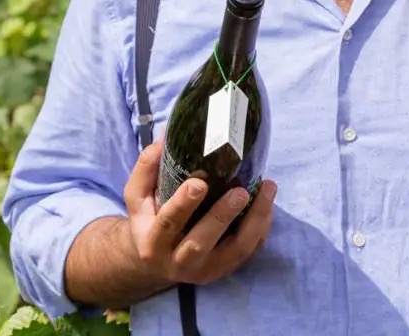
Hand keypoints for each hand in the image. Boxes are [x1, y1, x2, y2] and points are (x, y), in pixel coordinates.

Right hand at [123, 138, 276, 285]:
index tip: (199, 182)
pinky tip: (269, 204)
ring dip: (255, 220)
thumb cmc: (151, 220)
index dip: (183, 204)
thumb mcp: (138, 198)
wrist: (155, 263)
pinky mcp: (226, 269)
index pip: (167, 224)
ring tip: (268, 189)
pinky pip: (250, 250)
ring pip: (235, 250)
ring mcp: (205, 270)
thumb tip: (166, 138)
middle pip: (201, 243)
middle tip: (240, 191)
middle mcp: (178, 262)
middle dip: (221, 216)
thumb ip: (147, 169)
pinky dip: (262, 227)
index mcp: (153, 242)